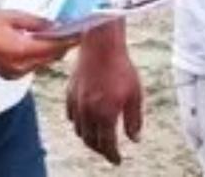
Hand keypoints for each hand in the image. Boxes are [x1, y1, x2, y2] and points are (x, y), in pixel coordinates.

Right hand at [0, 9, 76, 79]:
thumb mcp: (11, 17)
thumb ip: (35, 22)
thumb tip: (54, 25)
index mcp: (22, 52)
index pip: (55, 47)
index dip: (71, 39)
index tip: (83, 30)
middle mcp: (20, 67)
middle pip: (51, 58)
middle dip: (63, 45)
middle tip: (73, 30)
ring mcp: (14, 73)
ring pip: (41, 63)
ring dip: (50, 51)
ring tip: (57, 34)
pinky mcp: (8, 73)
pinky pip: (30, 66)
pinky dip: (38, 55)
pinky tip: (38, 43)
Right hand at [66, 22, 142, 164]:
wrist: (100, 45)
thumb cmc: (120, 67)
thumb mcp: (135, 95)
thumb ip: (134, 120)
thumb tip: (134, 138)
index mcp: (105, 114)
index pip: (107, 145)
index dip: (113, 156)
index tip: (117, 160)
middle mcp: (88, 112)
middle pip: (91, 141)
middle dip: (100, 150)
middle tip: (108, 152)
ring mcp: (76, 102)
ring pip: (79, 130)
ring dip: (88, 138)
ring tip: (97, 138)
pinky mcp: (69, 92)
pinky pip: (71, 115)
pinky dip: (78, 123)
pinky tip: (84, 120)